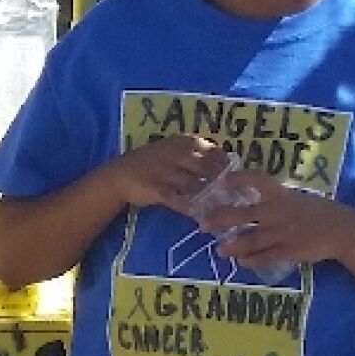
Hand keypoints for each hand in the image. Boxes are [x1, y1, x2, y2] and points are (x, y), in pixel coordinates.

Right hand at [99, 135, 233, 214]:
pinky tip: (198, 213)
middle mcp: (176, 153)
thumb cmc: (151, 163)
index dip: (226, 165)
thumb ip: (196, 156)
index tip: (235, 178)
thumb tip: (226, 165)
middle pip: (208, 168)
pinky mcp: (157, 188)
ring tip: (220, 207)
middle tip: (233, 196)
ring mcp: (166, 171)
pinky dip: (190, 207)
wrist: (119, 175)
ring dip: (209, 197)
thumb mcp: (172, 151)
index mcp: (182, 142)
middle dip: (222, 183)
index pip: (213, 151)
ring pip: (196, 184)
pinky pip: (178, 199)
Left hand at [200, 168, 354, 269]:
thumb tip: (243, 195)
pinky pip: (265, 256)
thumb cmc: (314, 210)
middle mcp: (277, 211)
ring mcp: (282, 232)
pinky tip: (241, 261)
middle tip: (203, 225)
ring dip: (232, 246)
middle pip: (242, 215)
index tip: (221, 181)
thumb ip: (271, 197)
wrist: (341, 230)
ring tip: (220, 251)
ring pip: (250, 240)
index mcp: (280, 194)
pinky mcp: (289, 250)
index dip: (238, 179)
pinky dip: (251, 260)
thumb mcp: (294, 197)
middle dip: (220, 220)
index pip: (256, 180)